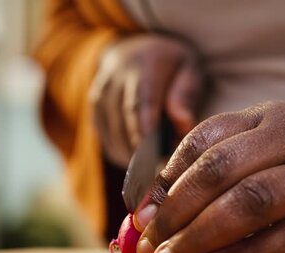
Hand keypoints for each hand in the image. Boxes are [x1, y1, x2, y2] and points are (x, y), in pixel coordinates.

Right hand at [89, 34, 205, 167]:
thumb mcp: (189, 70)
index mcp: (145, 64)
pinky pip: (104, 138)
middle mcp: (116, 78)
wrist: (136, 51)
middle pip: (123, 120)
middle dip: (140, 149)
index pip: (141, 100)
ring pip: (111, 133)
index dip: (144, 128)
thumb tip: (183, 124)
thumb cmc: (172, 67)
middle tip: (161, 168)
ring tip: (152, 166)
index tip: (152, 152)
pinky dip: (120, 152)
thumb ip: (186, 95)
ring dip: (131, 153)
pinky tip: (136, 159)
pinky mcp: (94, 108)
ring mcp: (101, 94)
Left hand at [133, 101, 284, 252]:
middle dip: (177, 210)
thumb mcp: (256, 155)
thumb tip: (146, 213)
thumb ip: (207, 173)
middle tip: (149, 244)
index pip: (204, 140)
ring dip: (203, 234)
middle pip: (222, 169)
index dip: (165, 180)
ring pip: (253, 201)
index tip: (140, 217)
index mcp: (267, 117)